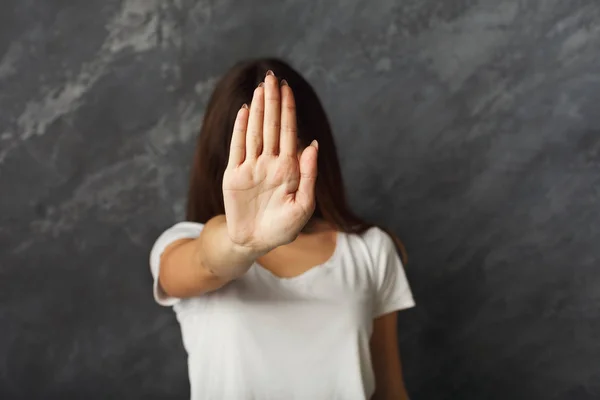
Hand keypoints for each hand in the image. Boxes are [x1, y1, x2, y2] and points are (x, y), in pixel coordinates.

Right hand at [222, 71, 318, 254]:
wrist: (256, 242)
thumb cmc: (283, 227)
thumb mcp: (303, 205)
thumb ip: (309, 176)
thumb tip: (311, 144)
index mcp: (289, 168)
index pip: (289, 132)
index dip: (288, 110)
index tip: (288, 89)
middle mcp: (270, 163)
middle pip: (271, 126)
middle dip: (273, 101)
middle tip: (272, 77)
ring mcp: (251, 167)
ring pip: (255, 132)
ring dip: (257, 110)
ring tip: (260, 87)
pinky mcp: (234, 176)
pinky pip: (238, 148)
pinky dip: (240, 130)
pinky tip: (244, 111)